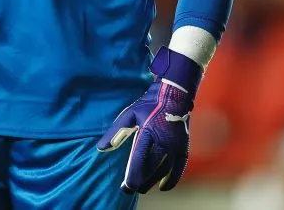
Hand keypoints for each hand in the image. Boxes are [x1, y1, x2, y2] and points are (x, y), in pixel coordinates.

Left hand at [97, 47, 202, 193]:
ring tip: (141, 188)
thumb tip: (101, 149)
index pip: (140, 158)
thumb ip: (116, 133)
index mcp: (148, 131)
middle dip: (140, 181)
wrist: (175, 94)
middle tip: (129, 189)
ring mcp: (175, 145)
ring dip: (152, 181)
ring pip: (164, 170)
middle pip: (152, 168)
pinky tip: (163, 187)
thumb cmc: (149, 104)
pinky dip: (172, 179)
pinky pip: (179, 167)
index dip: (133, 175)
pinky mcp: (183, 146)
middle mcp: (164, 140)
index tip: (126, 186)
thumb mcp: (129, 114)